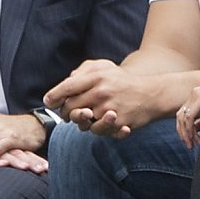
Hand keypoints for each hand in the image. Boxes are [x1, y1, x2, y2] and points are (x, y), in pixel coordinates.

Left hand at [45, 60, 170, 136]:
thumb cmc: (123, 81)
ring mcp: (110, 108)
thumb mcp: (104, 67)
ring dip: (81, 121)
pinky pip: (99, 131)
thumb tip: (67, 79)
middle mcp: (102, 92)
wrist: (151, 93)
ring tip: (85, 117)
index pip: (67, 87)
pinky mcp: (118, 122)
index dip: (54, 96)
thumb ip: (84, 70)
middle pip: (72, 107)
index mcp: (96, 77)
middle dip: (66, 112)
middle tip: (67, 113)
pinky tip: (100, 122)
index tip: (48, 101)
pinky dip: (97, 128)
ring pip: (83, 122)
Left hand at [172, 86, 199, 149]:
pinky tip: (197, 138)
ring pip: (183, 118)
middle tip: (189, 145)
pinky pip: (190, 116)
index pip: (182, 115)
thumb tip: (194, 129)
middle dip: (183, 133)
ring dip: (187, 133)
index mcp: (196, 96)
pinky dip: (191, 129)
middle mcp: (194, 94)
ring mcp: (196, 94)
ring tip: (194, 144)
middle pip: (179, 116)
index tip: (187, 141)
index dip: (183, 129)